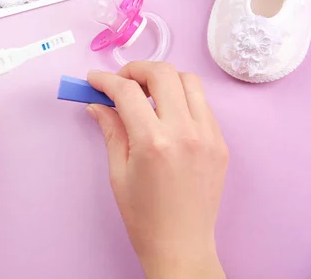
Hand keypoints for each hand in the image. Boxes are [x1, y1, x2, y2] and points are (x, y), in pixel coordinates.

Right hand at [87, 62, 227, 278]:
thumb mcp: (118, 172)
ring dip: (163, 79)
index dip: (105, 80)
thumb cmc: (143, 215)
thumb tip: (97, 104)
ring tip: (145, 94)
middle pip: (162, 73)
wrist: (181, 244)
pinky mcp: (221, 142)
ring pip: (188, 81)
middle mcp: (185, 132)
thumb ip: (110, 130)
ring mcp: (209, 135)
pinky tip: (166, 113)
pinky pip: (202, 104)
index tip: (93, 80)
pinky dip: (182, 98)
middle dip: (136, 70)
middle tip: (120, 83)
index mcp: (153, 142)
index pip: (127, 92)